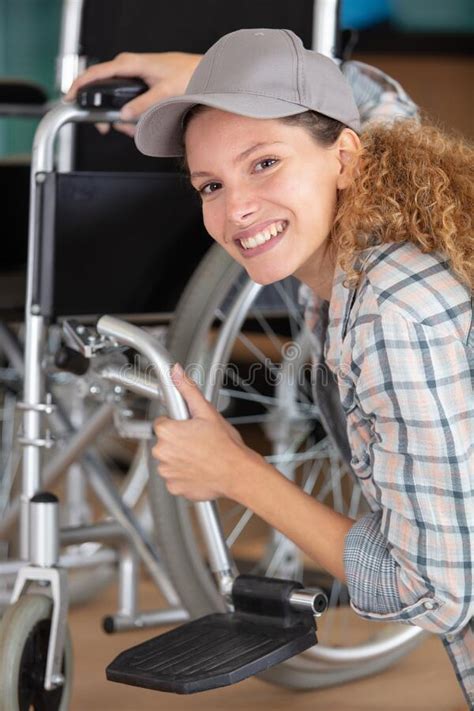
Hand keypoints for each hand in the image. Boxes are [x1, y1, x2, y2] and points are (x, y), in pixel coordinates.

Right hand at [64, 51, 201, 136]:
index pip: (95, 73)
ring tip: (133, 128)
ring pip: (116, 101)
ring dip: (122, 119)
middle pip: (103, 91)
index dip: (78, 86)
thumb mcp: (165, 92)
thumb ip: (143, 105)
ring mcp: (132, 76)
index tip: (68, 98)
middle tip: (107, 127)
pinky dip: (131, 116)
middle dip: (106, 114)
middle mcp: (128, 67)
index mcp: (129, 63)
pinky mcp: (139, 85)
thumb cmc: (186, 74)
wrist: (201, 72)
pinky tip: (138, 124)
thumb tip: (124, 115)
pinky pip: (127, 103)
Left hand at [152, 363, 254, 500]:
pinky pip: (174, 478)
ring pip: (169, 460)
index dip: (178, 424)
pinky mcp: (173, 487)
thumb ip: (187, 390)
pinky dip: (184, 475)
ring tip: (201, 456)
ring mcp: (167, 472)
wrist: (238, 473)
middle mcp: (162, 453)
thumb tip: (175, 372)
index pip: (162, 423)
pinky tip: (199, 469)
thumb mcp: (207, 412)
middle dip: (179, 441)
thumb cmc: (226, 445)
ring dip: (181, 458)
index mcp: (167, 432)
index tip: (191, 428)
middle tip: (199, 442)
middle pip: (165, 442)